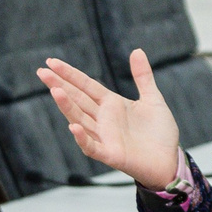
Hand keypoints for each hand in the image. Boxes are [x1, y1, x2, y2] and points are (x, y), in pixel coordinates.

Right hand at [36, 51, 184, 191]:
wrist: (170, 161)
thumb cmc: (160, 133)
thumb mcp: (153, 99)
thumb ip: (143, 76)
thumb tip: (137, 50)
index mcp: (111, 104)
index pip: (85, 85)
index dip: (70, 74)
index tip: (52, 62)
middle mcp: (103, 119)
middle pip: (77, 99)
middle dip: (59, 85)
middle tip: (42, 71)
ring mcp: (105, 136)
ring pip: (80, 119)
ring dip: (67, 106)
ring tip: (55, 90)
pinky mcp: (110, 154)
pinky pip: (92, 146)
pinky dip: (82, 138)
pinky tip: (72, 126)